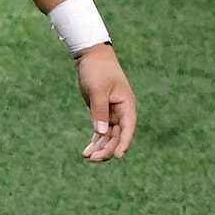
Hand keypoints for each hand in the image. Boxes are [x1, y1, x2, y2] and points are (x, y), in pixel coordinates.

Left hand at [76, 47, 136, 161]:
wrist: (91, 56)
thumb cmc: (97, 69)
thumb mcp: (98, 89)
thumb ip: (100, 111)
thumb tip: (101, 132)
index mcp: (126, 105)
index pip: (128, 128)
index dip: (123, 143)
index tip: (118, 156)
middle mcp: (121, 112)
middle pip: (117, 136)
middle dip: (107, 149)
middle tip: (93, 158)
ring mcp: (112, 113)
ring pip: (108, 136)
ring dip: (100, 147)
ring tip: (87, 157)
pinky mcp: (102, 113)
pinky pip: (101, 131)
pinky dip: (95, 141)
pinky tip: (87, 152)